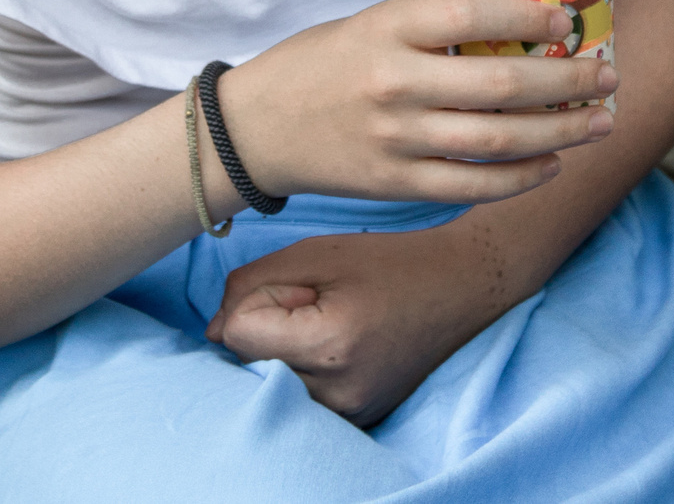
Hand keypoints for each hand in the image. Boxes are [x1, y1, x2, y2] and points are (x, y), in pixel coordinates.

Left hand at [206, 224, 511, 425]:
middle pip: (249, 362)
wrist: (461, 286)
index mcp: (329, 344)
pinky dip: (302, 372)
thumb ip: (249, 285)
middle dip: (266, 327)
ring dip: (281, 352)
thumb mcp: (315, 253)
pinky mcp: (358, 420)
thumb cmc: (388, 262)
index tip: (301, 288)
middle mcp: (338, 391)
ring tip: (328, 325)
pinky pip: (299, 398)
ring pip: (270, 383)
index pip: (236, 333)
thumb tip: (212, 331)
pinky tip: (337, 348)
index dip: (259, 300)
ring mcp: (350, 413)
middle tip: (317, 304)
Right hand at [214, 0, 618, 207]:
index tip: (569, 19)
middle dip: (568, 82)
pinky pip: (473, 186)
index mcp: (387, 29)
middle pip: (502, 85)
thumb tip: (513, 29)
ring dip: (560, 132)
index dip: (530, 17)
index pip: (472, 15)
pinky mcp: (396, 184)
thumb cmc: (318, 65)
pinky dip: (520, 178)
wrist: (254, 129)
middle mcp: (395, 83)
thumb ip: (429, 28)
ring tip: (599, 122)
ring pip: (498, 140)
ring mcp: (397, 139)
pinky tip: (551, 163)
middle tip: (608, 75)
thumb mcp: (368, 24)